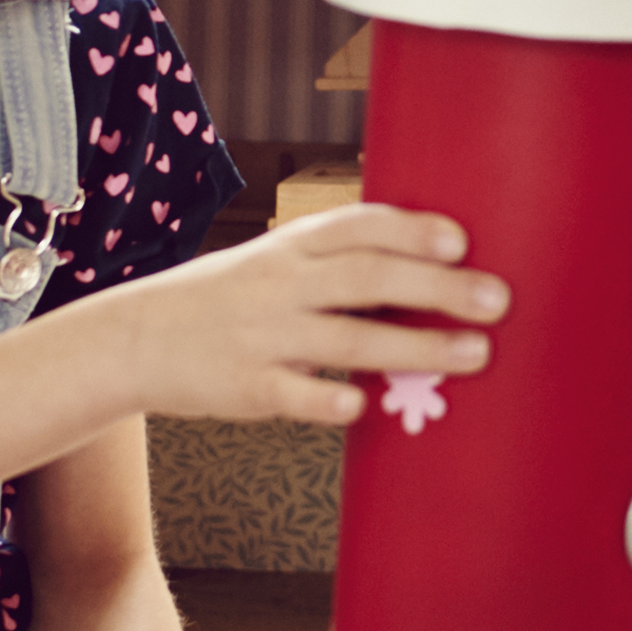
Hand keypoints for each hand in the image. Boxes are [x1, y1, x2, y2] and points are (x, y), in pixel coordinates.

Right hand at [106, 205, 500, 428]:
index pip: (357, 227)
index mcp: (290, 248)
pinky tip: (366, 404)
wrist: (134, 339)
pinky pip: (295, 392)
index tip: (461, 241)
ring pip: (347, 337)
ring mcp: (263, 336)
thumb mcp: (273, 263)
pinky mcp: (247, 387)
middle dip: (437, 287)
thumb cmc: (228, 299)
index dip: (410, 230)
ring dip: (416, 345)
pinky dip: (330, 396)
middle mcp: (280, 284)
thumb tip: (431, 269)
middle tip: (497, 299)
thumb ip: (338, 264)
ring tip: (476, 354)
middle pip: (367, 278)